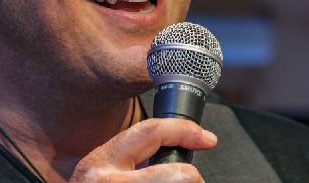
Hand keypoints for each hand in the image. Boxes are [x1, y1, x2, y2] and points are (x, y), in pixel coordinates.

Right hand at [69, 118, 216, 181]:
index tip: (206, 138)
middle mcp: (110, 182)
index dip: (183, 131)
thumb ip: (131, 160)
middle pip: (179, 177)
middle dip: (191, 179)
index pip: (149, 132)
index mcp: (103, 161)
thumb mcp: (103, 172)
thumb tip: (173, 154)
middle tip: (188, 181)